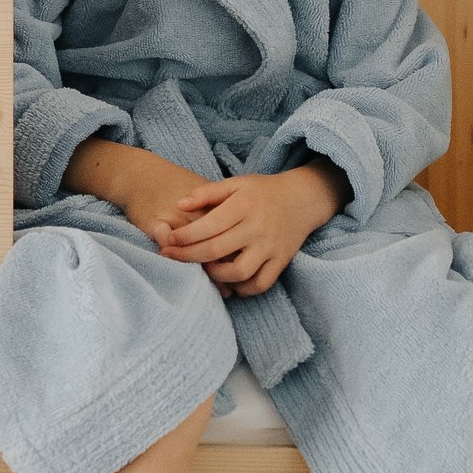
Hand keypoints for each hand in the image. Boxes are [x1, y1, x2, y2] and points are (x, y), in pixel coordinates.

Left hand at [155, 160, 347, 295]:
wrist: (303, 199)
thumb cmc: (262, 192)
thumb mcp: (237, 183)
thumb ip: (207, 192)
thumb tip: (180, 203)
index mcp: (244, 206)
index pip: (209, 225)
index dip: (185, 236)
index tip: (169, 241)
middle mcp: (257, 228)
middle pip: (217, 250)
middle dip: (189, 257)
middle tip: (170, 258)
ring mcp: (271, 247)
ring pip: (239, 272)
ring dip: (216, 275)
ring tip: (204, 268)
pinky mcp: (281, 262)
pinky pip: (260, 284)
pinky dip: (242, 288)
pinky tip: (229, 281)